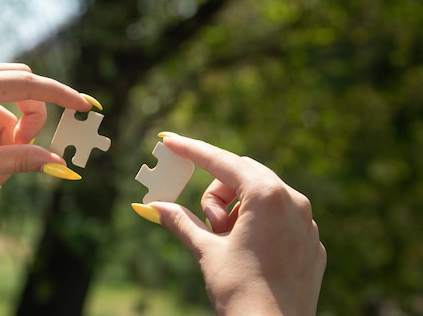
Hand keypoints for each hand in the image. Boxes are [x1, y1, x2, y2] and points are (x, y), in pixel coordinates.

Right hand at [132, 134, 325, 314]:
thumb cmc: (240, 291)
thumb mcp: (206, 250)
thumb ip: (181, 221)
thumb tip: (154, 206)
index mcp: (267, 196)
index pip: (221, 162)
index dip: (192, 150)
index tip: (170, 141)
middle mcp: (293, 202)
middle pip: (242, 176)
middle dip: (217, 194)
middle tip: (209, 225)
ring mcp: (307, 223)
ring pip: (262, 197)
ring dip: (237, 212)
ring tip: (230, 244)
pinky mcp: (311, 244)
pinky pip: (280, 219)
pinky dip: (258, 226)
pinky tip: (250, 253)